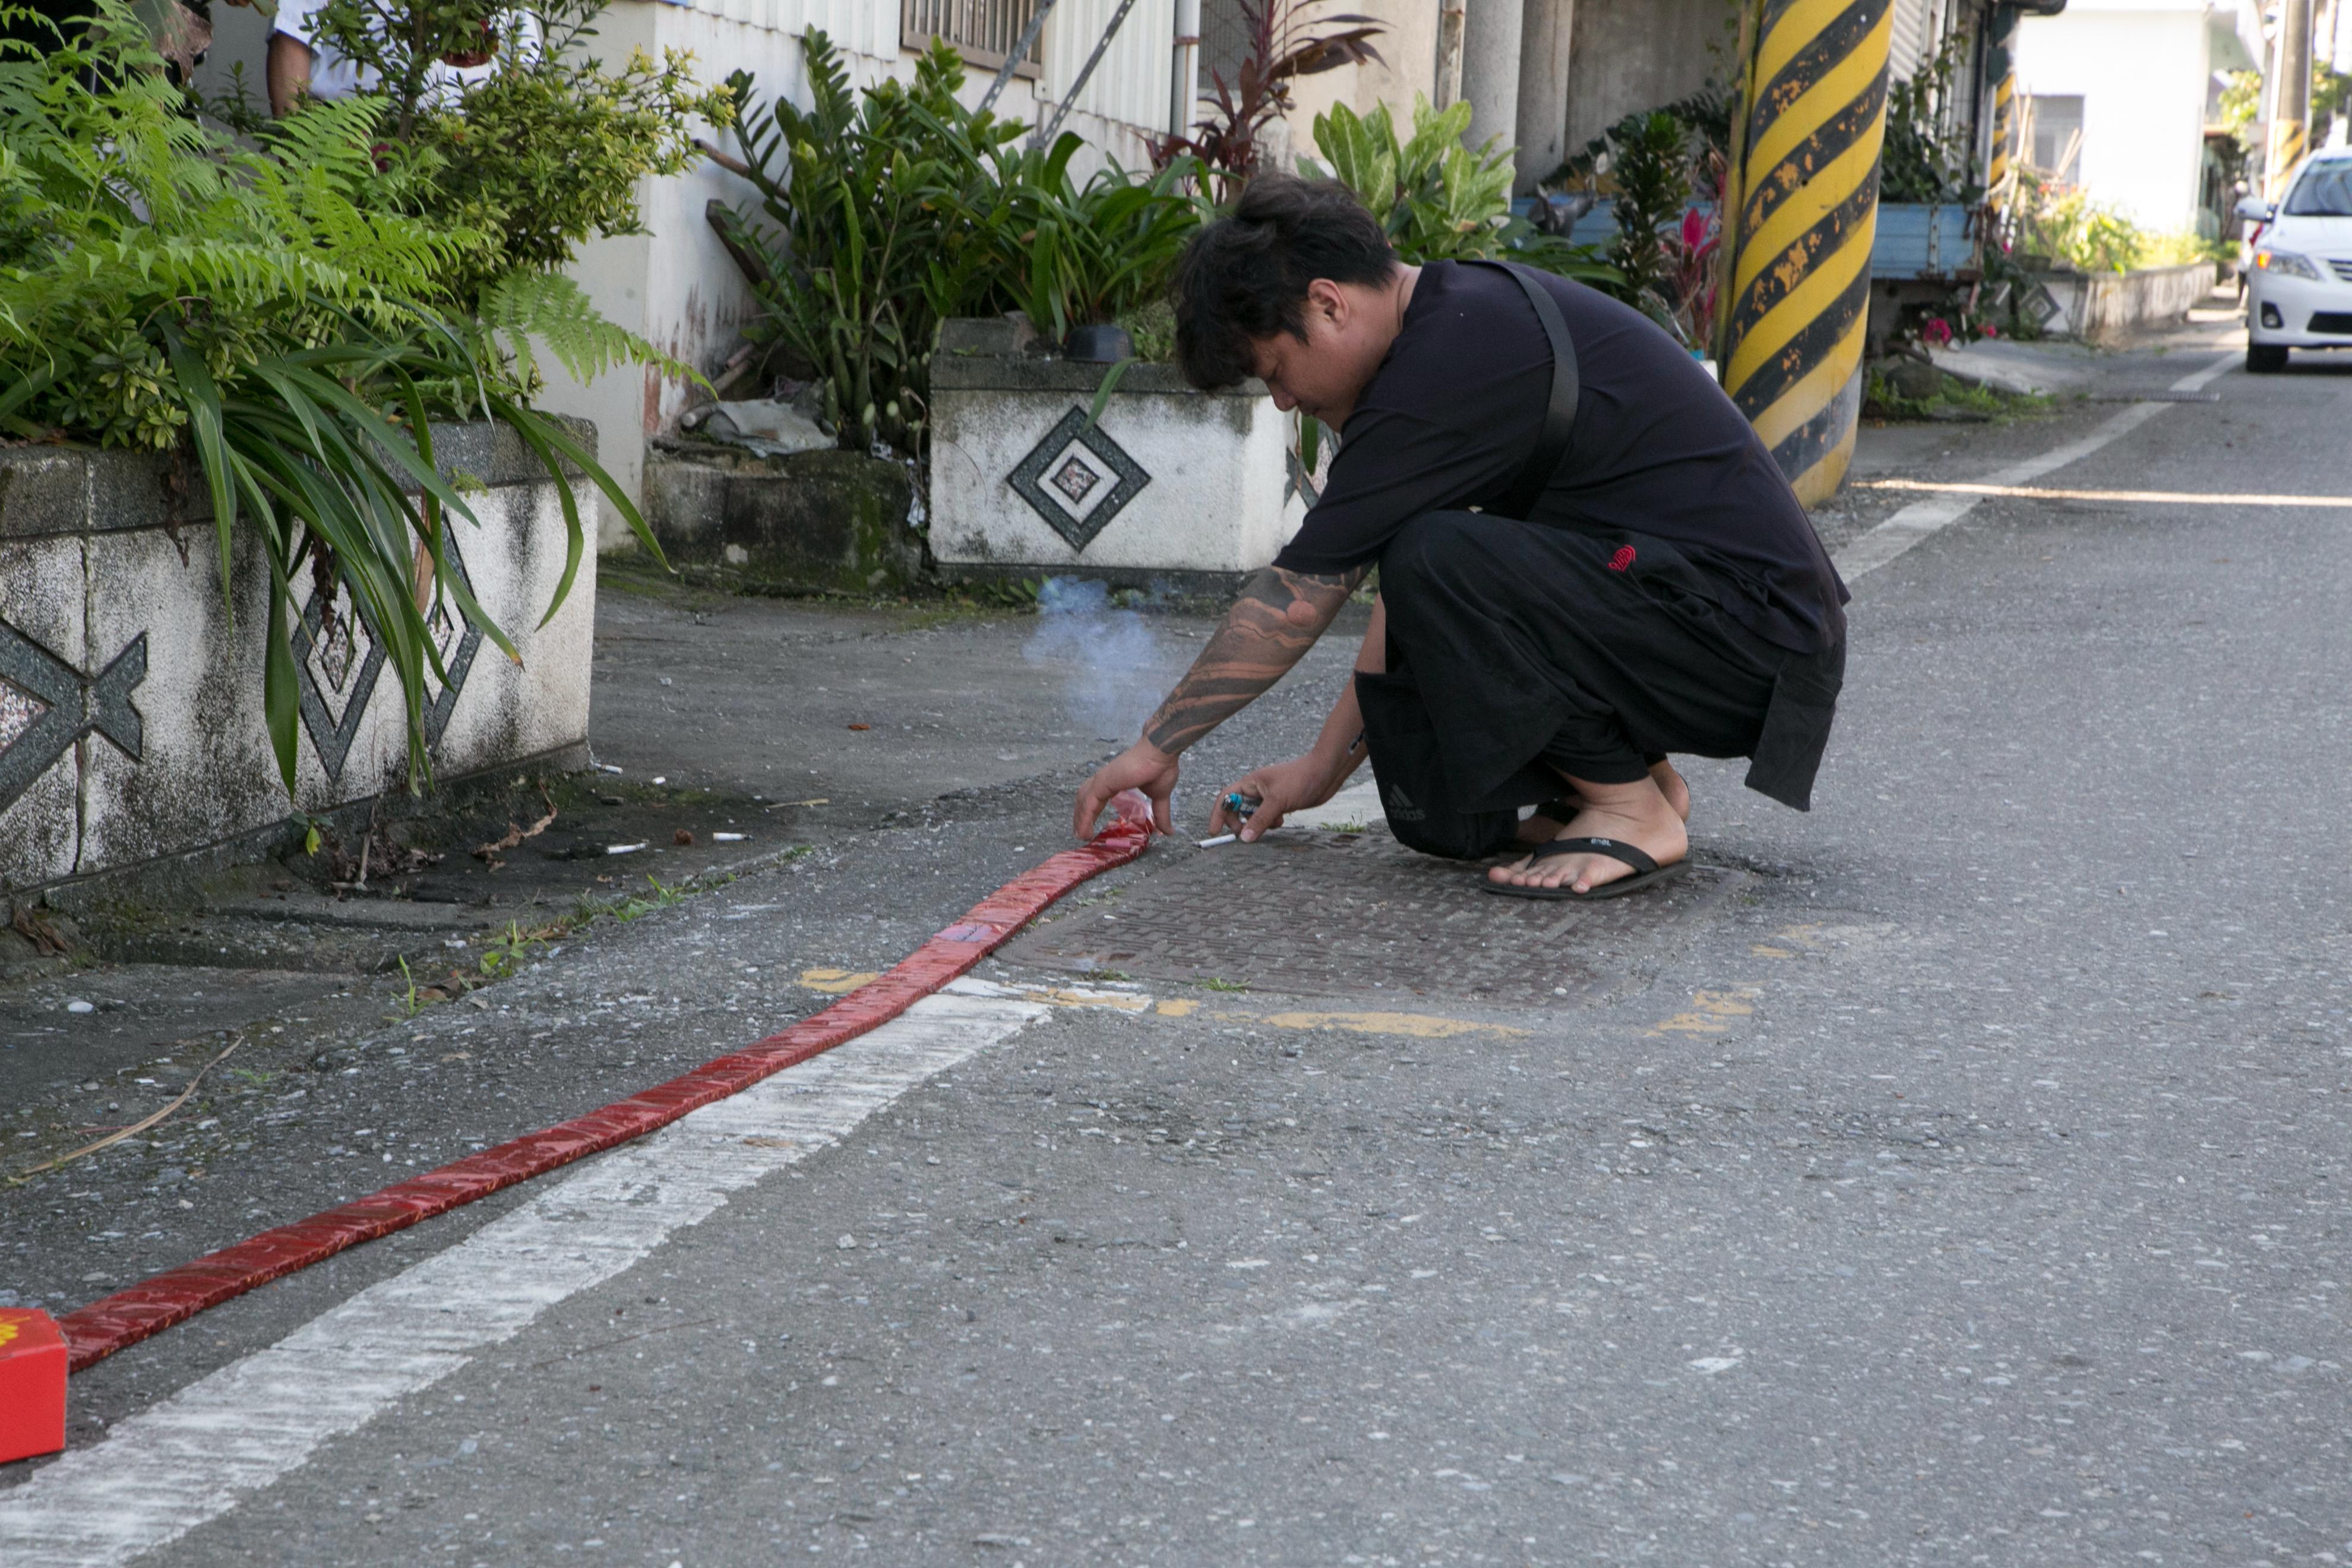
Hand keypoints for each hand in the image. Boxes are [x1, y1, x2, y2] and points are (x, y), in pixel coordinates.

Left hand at [1073, 741, 1178, 839]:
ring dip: (1080, 818)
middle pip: (1085, 799)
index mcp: (1116, 781)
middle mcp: (1106, 779)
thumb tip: (1169, 831)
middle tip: (1080, 832)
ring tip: (1081, 835)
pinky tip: (1085, 831)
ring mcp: (1102, 780)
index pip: (1097, 797)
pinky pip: (1089, 803)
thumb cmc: (1161, 767)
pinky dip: (1085, 818)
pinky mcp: (1103, 782)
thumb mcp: (1160, 797)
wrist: (1161, 752)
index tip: (1089, 826)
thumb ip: (1161, 814)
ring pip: (1084, 801)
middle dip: (1081, 816)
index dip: (1092, 811)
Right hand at [1210, 753, 1346, 841]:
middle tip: (1247, 834)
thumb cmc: (1301, 778)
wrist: (1325, 773)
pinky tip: (1282, 819)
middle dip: (1240, 823)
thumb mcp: (1277, 800)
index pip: (1226, 798)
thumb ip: (1260, 820)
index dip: (1218, 814)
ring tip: (1273, 822)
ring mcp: (1269, 797)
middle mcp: (1257, 790)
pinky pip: (1267, 818)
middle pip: (1237, 809)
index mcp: (1250, 783)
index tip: (1214, 831)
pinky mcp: (1280, 804)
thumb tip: (1245, 839)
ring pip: (1254, 816)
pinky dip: (1271, 823)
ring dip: (1259, 823)